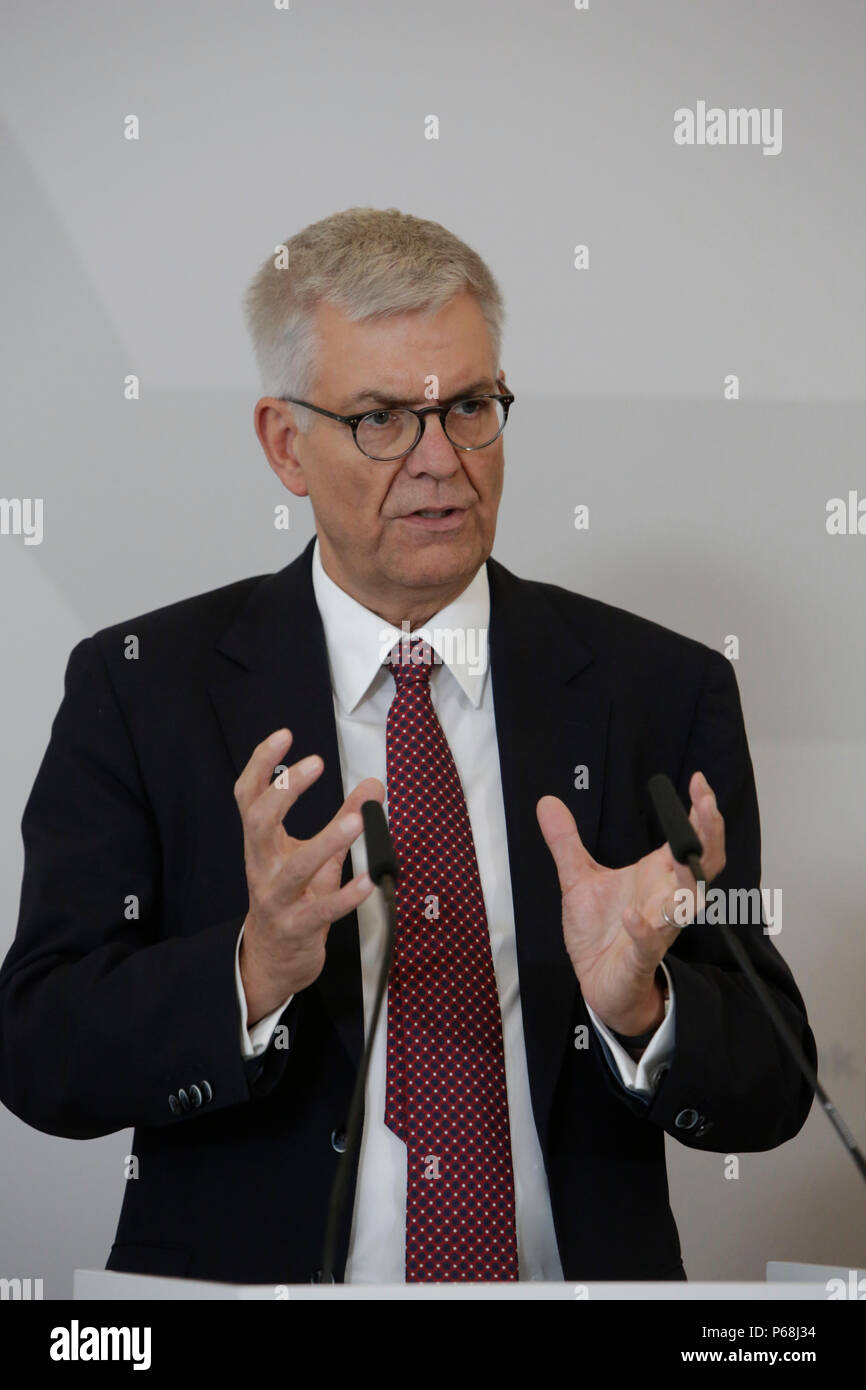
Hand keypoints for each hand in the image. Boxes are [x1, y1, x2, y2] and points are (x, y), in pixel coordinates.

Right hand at [235, 728, 383, 1023]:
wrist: (272, 960)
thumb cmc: (293, 898)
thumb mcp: (315, 854)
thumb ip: (344, 819)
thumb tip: (374, 785)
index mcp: (261, 844)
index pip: (249, 796)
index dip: (262, 764)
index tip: (285, 734)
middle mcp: (261, 867)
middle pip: (258, 823)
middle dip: (285, 792)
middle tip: (315, 764)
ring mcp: (275, 899)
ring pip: (294, 869)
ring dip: (326, 842)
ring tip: (357, 821)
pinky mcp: (296, 928)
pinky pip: (321, 911)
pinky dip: (346, 896)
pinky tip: (369, 880)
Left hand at [536, 771, 724, 1035]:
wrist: (600, 983)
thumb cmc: (601, 932)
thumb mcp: (577, 879)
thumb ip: (566, 841)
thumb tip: (547, 802)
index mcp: (656, 876)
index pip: (689, 839)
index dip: (699, 812)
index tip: (698, 782)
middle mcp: (665, 899)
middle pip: (701, 864)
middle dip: (707, 835)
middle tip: (706, 805)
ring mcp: (657, 928)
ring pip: (684, 904)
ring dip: (684, 880)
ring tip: (677, 854)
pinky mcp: (640, 956)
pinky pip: (648, 943)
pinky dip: (643, 930)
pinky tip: (632, 916)